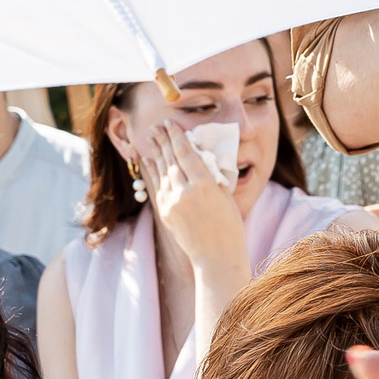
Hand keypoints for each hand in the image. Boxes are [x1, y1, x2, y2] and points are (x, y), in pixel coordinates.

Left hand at [136, 121, 247, 275]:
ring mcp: (172, 203)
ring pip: (161, 171)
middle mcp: (185, 192)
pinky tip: (149, 159)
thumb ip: (211, 175)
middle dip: (164, 140)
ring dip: (157, 152)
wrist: (216, 255)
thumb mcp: (226, 195)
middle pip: (171, 159)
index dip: (177, 136)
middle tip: (158, 126)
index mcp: (204, 185)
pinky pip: (157, 186)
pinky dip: (152, 171)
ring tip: (152, 137)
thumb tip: (199, 156)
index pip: (187, 153)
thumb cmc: (229, 225)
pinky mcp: (164, 212)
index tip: (171, 123)